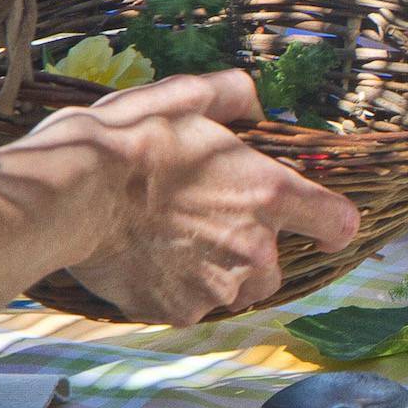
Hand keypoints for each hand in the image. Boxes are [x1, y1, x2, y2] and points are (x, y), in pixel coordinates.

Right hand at [35, 71, 358, 324]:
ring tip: (173, 243)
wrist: (70, 193)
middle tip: (208, 225)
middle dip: (252, 252)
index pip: (337, 223)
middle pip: (275, 267)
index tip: (322, 228)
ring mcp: (216, 287)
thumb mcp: (187, 96)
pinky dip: (175, 292)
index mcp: (268, 194)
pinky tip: (146, 261)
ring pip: (234, 291)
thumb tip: (255, 102)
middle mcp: (254, 248)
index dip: (331, 226)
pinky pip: (189, 308)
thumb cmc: (130, 140)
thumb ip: (234, 96)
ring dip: (216, 274)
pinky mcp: (177, 312)